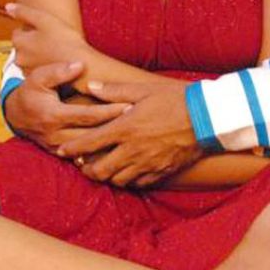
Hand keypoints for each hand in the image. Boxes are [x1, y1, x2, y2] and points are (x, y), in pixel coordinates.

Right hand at [4, 61, 128, 153]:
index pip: (88, 115)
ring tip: (133, 139)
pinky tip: (117, 151)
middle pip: (92, 135)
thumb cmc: (31, 91)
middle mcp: (57, 135)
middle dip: (116, 130)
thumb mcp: (39, 77)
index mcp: (54, 115)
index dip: (110, 112)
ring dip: (110, 145)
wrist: (15, 115)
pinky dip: (98, 155)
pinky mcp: (59, 154)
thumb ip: (59, 71)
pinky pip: (82, 158)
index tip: (130, 106)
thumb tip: (79, 65)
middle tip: (139, 123)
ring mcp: (57, 147)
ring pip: (88, 151)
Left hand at [6, 2, 85, 71]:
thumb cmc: (65, 42)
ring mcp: (28, 71)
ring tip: (55, 48)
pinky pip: (37, 67)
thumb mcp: (45, 19)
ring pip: (30, 56)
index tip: (45, 29)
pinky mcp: (39, 79)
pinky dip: (43, 63)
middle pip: (23, 45)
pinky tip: (55, 59)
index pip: (18, 32)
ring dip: (38, 52)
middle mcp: (19, 58)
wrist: (82, 66)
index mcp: (19, 42)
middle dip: (32, 41)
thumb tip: (8, 7)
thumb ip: (24, 12)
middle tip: (51, 38)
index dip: (31, 29)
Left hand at [57, 80, 203, 186]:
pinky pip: (138, 183)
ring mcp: (147, 164)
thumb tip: (91, 87)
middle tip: (82, 164)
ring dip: (107, 175)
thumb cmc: (175, 99)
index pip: (90, 143)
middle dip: (86, 169)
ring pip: (117, 180)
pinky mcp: (161, 171)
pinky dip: (129, 180)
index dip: (72, 148)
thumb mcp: (143, 89)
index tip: (61, 150)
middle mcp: (133, 150)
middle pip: (100, 170)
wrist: (207, 118)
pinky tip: (128, 172)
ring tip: (103, 168)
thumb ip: (115, 90)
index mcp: (125, 128)